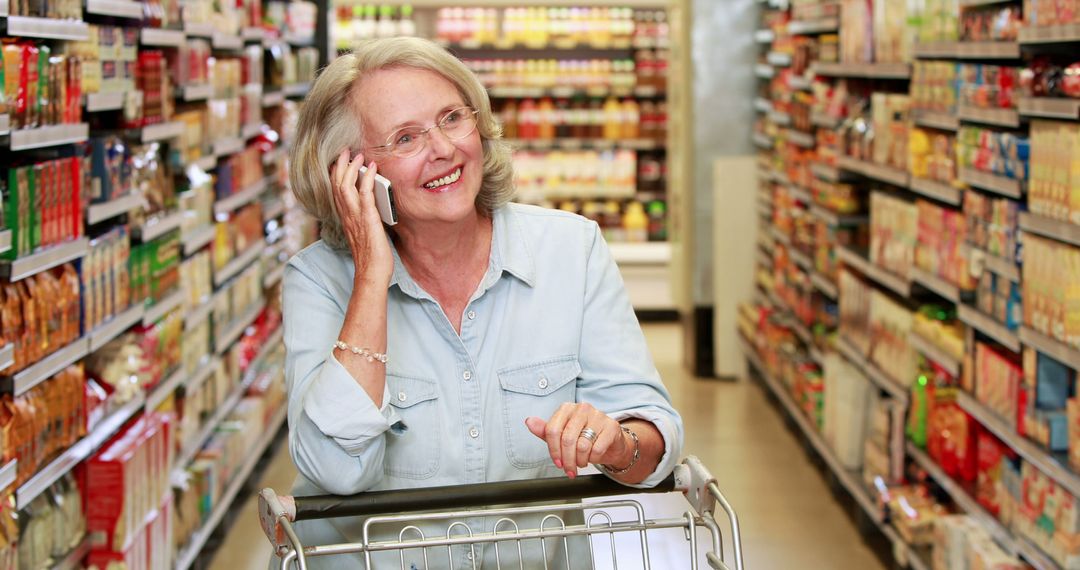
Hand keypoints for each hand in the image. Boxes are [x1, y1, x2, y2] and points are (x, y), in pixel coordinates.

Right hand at [330, 149, 393, 286]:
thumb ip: (366, 218)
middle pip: (337, 184)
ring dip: (351, 167)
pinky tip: (372, 168)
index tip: (339, 161)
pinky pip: (365, 193)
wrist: (371, 273)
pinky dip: (367, 178)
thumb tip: (375, 205)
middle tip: (345, 151)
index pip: (335, 191)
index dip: (335, 174)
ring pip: (346, 185)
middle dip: (340, 165)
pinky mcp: (368, 219)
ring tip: (357, 155)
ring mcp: (356, 216)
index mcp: (346, 218)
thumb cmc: (371, 257)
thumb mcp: (365, 233)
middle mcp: (347, 215)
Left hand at [525, 403, 628, 478]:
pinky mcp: (611, 426)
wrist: (611, 443)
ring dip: (580, 461)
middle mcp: (582, 408)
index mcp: (567, 408)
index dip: (553, 450)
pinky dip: (594, 458)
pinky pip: (597, 449)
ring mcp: (598, 416)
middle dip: (567, 460)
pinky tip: (594, 456)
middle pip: (567, 439)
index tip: (557, 462)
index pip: (552, 430)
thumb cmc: (585, 438)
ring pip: (582, 446)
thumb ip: (545, 430)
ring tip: (582, 462)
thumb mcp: (562, 436)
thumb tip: (529, 422)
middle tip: (569, 469)